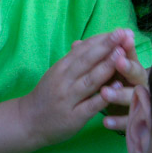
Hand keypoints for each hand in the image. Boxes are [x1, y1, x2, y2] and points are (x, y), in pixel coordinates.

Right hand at [19, 31, 123, 146]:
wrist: (28, 122)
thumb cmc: (47, 95)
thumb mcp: (57, 74)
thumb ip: (73, 60)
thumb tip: (88, 42)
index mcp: (61, 68)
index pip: (82, 49)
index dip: (101, 39)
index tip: (119, 30)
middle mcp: (63, 80)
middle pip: (87, 60)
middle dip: (106, 46)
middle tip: (123, 34)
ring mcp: (68, 99)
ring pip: (90, 80)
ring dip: (107, 65)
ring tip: (122, 53)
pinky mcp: (74, 117)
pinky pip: (91, 105)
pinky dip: (105, 95)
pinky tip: (118, 86)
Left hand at [98, 29, 147, 132]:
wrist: (127, 115)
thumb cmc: (116, 85)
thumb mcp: (109, 71)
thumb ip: (99, 57)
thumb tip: (77, 44)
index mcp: (134, 68)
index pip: (132, 56)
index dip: (128, 48)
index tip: (122, 41)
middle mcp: (140, 84)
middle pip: (137, 74)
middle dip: (128, 67)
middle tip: (119, 61)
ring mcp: (139, 103)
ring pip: (132, 98)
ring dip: (119, 94)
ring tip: (105, 92)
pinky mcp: (135, 122)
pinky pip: (128, 122)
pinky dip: (117, 121)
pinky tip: (106, 122)